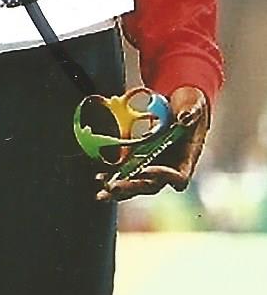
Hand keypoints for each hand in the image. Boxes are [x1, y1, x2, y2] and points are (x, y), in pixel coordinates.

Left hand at [97, 86, 209, 201]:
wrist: (180, 103)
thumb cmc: (191, 105)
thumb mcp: (194, 104)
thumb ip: (191, 111)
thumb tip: (184, 117)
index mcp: (186, 157)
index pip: (178, 176)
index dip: (164, 176)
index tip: (147, 169)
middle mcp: (170, 165)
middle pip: (152, 184)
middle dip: (133, 187)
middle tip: (114, 188)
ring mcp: (153, 163)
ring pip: (137, 182)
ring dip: (120, 188)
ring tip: (103, 192)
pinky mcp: (139, 157)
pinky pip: (126, 170)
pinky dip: (113, 175)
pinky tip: (100, 177)